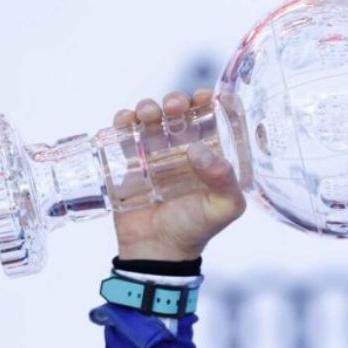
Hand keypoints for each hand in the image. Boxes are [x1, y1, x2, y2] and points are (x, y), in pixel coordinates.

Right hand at [112, 88, 245, 261]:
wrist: (157, 251)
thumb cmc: (194, 228)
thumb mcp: (223, 207)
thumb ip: (223, 180)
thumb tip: (198, 149)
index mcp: (210, 155)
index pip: (214, 119)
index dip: (212, 102)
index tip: (209, 96)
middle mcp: (183, 149)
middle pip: (180, 111)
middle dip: (178, 100)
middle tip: (176, 106)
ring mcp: (154, 153)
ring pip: (152, 116)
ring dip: (150, 106)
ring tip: (149, 113)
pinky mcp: (128, 160)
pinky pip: (124, 132)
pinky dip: (123, 120)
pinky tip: (126, 120)